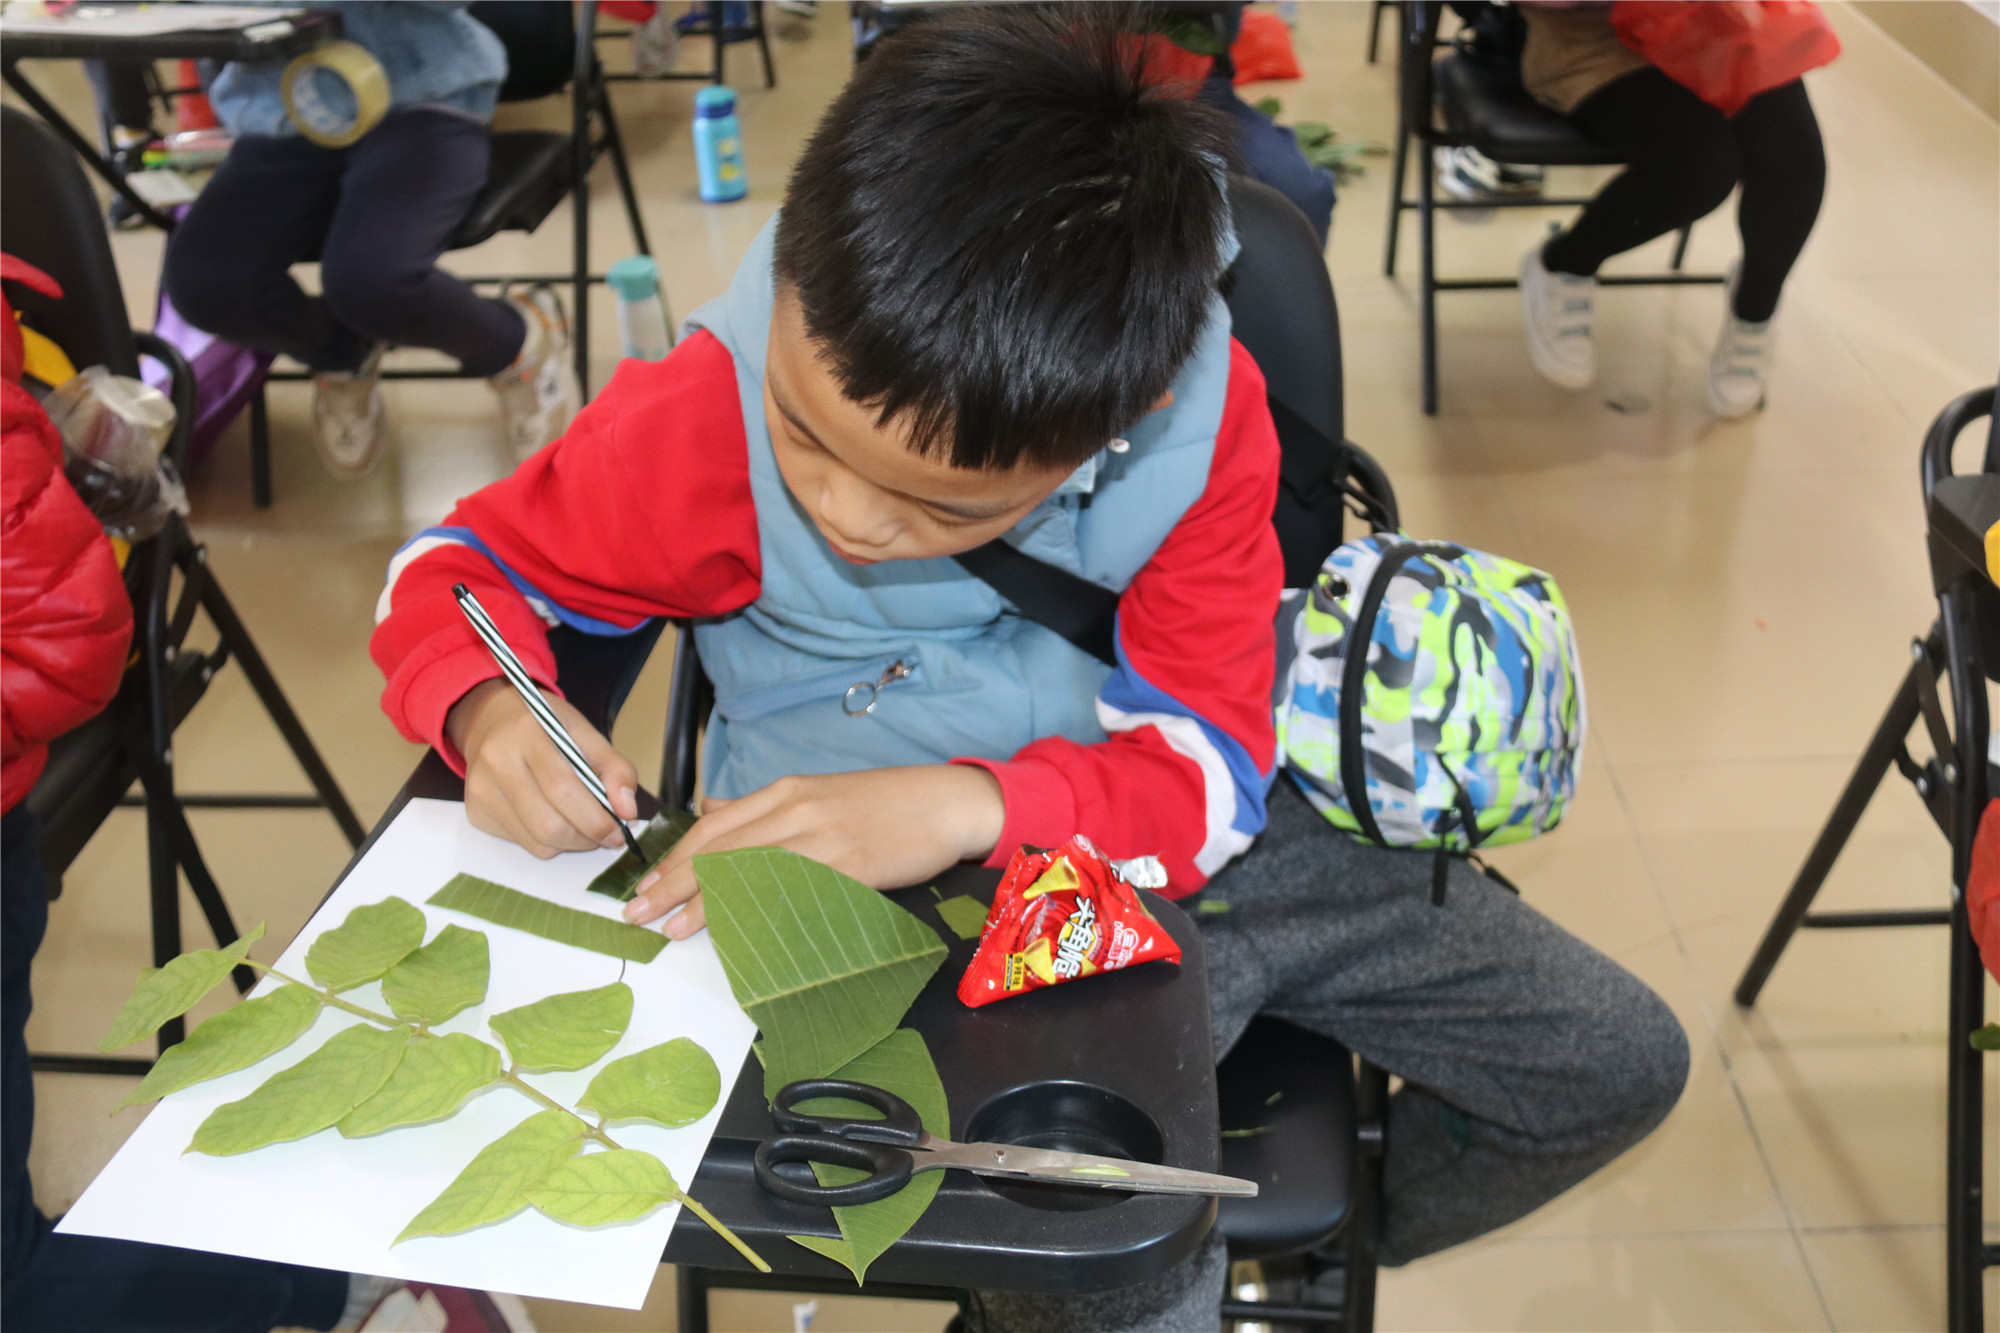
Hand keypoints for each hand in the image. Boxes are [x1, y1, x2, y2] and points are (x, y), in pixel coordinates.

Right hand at [447, 678, 640, 858]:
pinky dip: (548, 841)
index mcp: (527, 733)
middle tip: (606, 835)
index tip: (619, 831)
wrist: (491, 719)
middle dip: (586, 838)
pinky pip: (523, 843)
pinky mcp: (476, 812)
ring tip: (583, 826)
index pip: (563, 790)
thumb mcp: (584, 732)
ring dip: (570, 843)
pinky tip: (553, 817)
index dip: (595, 820)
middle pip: (548, 824)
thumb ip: (614, 768)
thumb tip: (628, 811)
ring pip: (537, 842)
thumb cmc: (543, 727)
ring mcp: (481, 790)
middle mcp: (496, 761)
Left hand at [623, 764, 1004, 937]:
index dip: (673, 858)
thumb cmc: (885, 803)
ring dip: (703, 902)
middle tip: (638, 913)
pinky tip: (736, 930)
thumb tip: (713, 809)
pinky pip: (793, 890)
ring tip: (671, 928)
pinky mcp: (850, 865)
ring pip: (747, 870)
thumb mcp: (817, 791)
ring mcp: (822, 837)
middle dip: (673, 883)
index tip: (644, 885)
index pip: (713, 826)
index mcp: (785, 791)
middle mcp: (796, 809)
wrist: (945, 803)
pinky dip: (759, 911)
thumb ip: (764, 806)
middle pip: (720, 848)